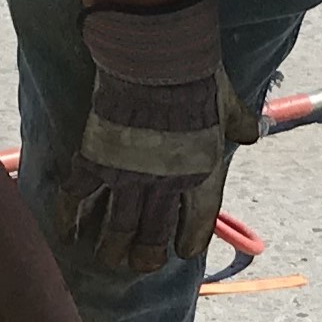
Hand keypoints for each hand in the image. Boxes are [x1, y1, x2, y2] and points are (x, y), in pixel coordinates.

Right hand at [51, 0, 258, 272]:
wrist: (158, 58)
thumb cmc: (197, 77)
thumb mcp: (229, 102)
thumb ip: (240, 122)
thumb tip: (254, 131)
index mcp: (201, 175)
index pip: (197, 223)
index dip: (189, 241)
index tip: (181, 251)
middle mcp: (165, 185)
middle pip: (152, 237)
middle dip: (145, 256)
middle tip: (138, 263)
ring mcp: (128, 177)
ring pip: (117, 230)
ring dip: (111, 248)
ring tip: (108, 256)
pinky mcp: (96, 161)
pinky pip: (78, 199)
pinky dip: (70, 218)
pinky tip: (67, 232)